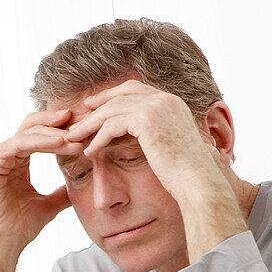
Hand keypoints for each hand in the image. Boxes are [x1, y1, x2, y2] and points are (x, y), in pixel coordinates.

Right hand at [0, 109, 79, 258]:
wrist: (0, 245)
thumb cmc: (17, 228)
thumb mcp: (48, 205)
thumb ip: (62, 192)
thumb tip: (81, 187)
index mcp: (17, 161)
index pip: (42, 135)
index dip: (65, 131)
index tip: (89, 131)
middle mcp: (5, 154)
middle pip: (34, 125)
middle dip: (61, 123)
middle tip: (86, 122)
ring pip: (29, 131)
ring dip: (56, 133)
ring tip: (78, 136)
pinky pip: (20, 143)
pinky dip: (42, 141)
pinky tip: (62, 142)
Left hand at [65, 80, 224, 203]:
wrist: (198, 181)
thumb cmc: (186, 173)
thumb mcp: (170, 146)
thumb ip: (156, 134)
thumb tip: (144, 138)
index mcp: (172, 102)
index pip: (134, 89)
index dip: (111, 96)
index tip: (94, 106)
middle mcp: (165, 99)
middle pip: (120, 95)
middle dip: (97, 105)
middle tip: (78, 116)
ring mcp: (157, 107)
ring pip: (112, 110)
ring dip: (90, 124)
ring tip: (74, 137)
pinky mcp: (146, 120)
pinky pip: (111, 125)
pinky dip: (97, 138)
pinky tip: (88, 151)